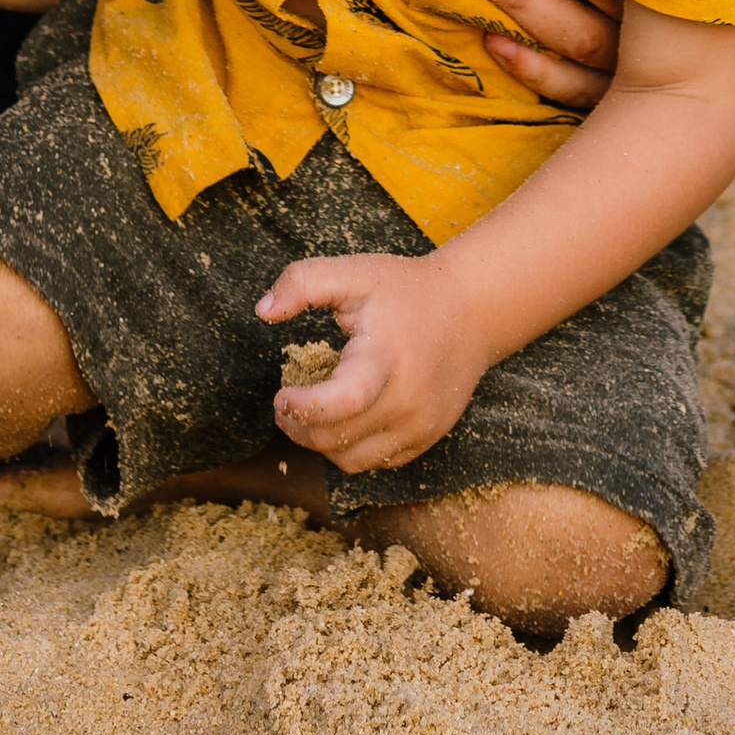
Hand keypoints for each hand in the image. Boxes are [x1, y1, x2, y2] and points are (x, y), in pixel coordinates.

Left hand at [258, 252, 484, 472]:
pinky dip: (352, 448)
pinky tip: (346, 418)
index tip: (281, 395)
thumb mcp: (355, 273)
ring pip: (352, 460)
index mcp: (386, 358)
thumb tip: (263, 311)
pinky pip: (377, 462)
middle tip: (285, 405)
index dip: (302, 408)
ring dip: (322, 443)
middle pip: (335, 438)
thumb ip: (302, 282)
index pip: (341, 402)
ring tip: (313, 413)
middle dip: (298, 427)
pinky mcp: (427, 438)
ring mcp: (420, 425)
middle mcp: (407, 400)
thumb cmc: (408, 290)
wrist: (472, 310)